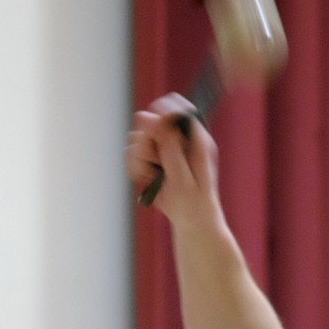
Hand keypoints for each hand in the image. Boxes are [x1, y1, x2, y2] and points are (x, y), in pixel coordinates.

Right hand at [125, 93, 220, 222]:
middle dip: (145, 142)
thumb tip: (150, 117)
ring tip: (151, 176)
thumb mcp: (182, 176)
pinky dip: (135, 167)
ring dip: (139, 158)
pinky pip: (133, 152)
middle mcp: (180, 138)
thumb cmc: (194, 203)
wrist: (191, 222)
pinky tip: (146, 180)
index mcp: (196, 138)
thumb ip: (168, 146)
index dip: (160, 113)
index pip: (177, 106)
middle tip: (152, 163)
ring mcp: (166, 147)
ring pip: (138, 136)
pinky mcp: (154, 157)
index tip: (151, 132)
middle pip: (151, 120)